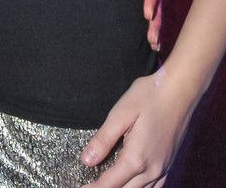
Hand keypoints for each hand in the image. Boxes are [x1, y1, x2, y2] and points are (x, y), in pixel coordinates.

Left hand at [80, 71, 191, 187]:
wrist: (180, 90)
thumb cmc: (149, 97)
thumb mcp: (120, 113)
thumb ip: (103, 139)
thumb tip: (87, 160)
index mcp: (136, 158)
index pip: (110, 184)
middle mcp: (152, 169)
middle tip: (90, 184)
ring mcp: (163, 168)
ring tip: (107, 183)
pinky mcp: (170, 163)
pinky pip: (156, 187)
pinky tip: (133, 183)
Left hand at [136, 0, 162, 50]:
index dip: (150, 1)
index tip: (147, 15)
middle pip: (156, 4)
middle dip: (156, 23)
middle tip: (152, 39)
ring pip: (156, 12)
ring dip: (156, 29)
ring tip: (155, 45)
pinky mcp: (141, 0)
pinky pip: (150, 14)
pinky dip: (152, 28)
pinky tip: (152, 44)